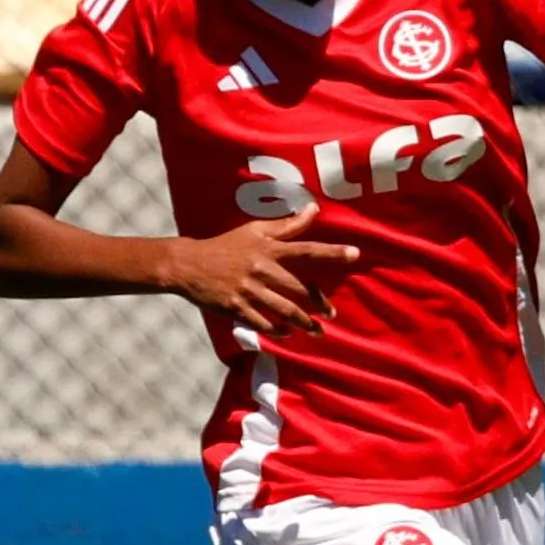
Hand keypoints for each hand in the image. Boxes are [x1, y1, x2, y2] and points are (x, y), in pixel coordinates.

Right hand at [165, 209, 360, 336]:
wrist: (189, 264)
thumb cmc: (226, 245)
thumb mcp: (254, 231)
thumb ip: (286, 225)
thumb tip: (313, 209)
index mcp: (269, 249)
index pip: (307, 249)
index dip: (332, 251)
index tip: (355, 254)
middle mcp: (262, 270)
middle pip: (299, 288)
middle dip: (319, 303)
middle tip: (333, 314)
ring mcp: (249, 290)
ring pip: (284, 310)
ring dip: (303, 323)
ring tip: (317, 331)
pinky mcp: (236, 308)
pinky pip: (262, 323)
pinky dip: (277, 331)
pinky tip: (288, 334)